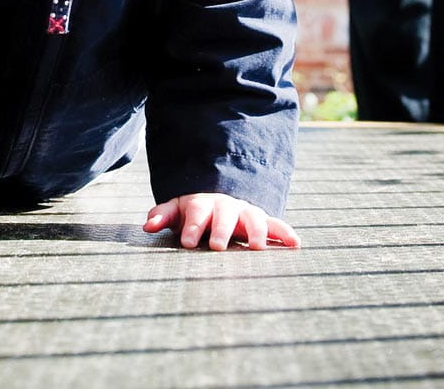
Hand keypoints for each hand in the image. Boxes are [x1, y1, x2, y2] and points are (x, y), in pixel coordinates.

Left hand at [142, 193, 300, 250]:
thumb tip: (148, 225)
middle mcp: (227, 206)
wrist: (219, 197)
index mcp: (204, 203)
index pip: (197, 211)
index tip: (187, 242)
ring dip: (255, 231)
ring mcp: (246, 212)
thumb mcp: (177, 210)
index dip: (192, 226)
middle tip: (216, 246)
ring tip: (255, 247)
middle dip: (221, 228)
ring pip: (253, 217)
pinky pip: (275, 225)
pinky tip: (295, 244)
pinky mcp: (262, 222)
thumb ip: (163, 215)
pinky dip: (285, 233)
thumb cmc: (195, 211)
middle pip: (225, 213)